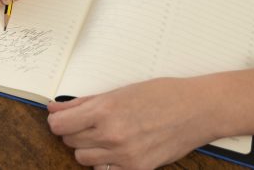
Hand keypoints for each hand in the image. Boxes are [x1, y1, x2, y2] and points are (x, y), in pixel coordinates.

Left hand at [47, 62, 253, 168]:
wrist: (197, 110)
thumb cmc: (162, 94)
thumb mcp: (119, 92)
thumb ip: (83, 102)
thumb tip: (55, 108)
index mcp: (105, 111)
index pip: (60, 125)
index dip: (59, 120)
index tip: (63, 117)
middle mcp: (111, 136)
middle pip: (69, 141)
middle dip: (75, 131)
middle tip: (91, 121)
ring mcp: (123, 156)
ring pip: (83, 158)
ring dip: (88, 147)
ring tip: (106, 133)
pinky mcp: (136, 169)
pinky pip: (104, 169)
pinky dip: (104, 160)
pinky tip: (116, 148)